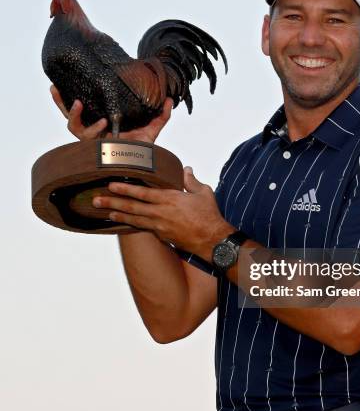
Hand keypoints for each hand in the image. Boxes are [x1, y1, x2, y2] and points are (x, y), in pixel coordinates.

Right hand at [50, 85, 172, 143]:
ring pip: (72, 126)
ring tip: (78, 102)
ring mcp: (92, 140)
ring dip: (73, 114)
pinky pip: (86, 137)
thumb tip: (170, 99)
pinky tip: (102, 121)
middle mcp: (93, 131)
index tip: (66, 83)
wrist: (142, 167)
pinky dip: (92, 127)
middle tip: (54, 87)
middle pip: (71, 115)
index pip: (84, 109)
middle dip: (60, 102)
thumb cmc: (143, 150)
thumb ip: (160, 115)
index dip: (73, 98)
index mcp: (103, 123)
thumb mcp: (152, 129)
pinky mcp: (94, 149)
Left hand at [93, 166, 232, 258]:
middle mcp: (161, 213)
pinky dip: (132, 224)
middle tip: (96, 200)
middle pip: (132, 207)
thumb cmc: (209, 216)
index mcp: (170, 199)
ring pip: (134, 219)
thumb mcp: (203, 193)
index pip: (142, 192)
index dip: (125, 188)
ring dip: (118, 214)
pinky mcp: (162, 236)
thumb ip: (191, 181)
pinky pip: (143, 228)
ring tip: (105, 212)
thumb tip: (186, 170)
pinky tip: (125, 222)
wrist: (212, 241)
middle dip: (112, 202)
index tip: (111, 185)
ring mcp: (160, 226)